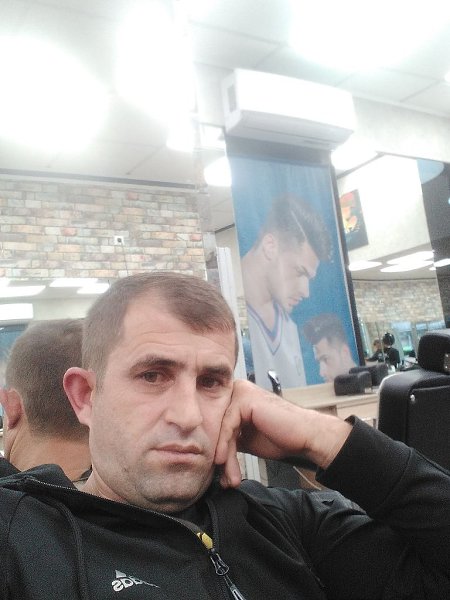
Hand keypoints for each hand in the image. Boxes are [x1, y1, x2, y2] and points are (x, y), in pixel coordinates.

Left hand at [214, 379, 351, 487]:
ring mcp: (240, 392)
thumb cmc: (281, 436)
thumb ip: (231, 438)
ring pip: (223, 430)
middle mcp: (237, 390)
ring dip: (226, 458)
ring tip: (230, 478)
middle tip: (225, 480)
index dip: (220, 451)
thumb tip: (211, 454)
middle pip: (219, 428)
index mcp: (237, 397)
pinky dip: (226, 447)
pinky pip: (228, 427)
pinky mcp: (245, 399)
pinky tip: (225, 462)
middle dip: (222, 457)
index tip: (221, 474)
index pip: (219, 425)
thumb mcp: (248, 438)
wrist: (306, 436)